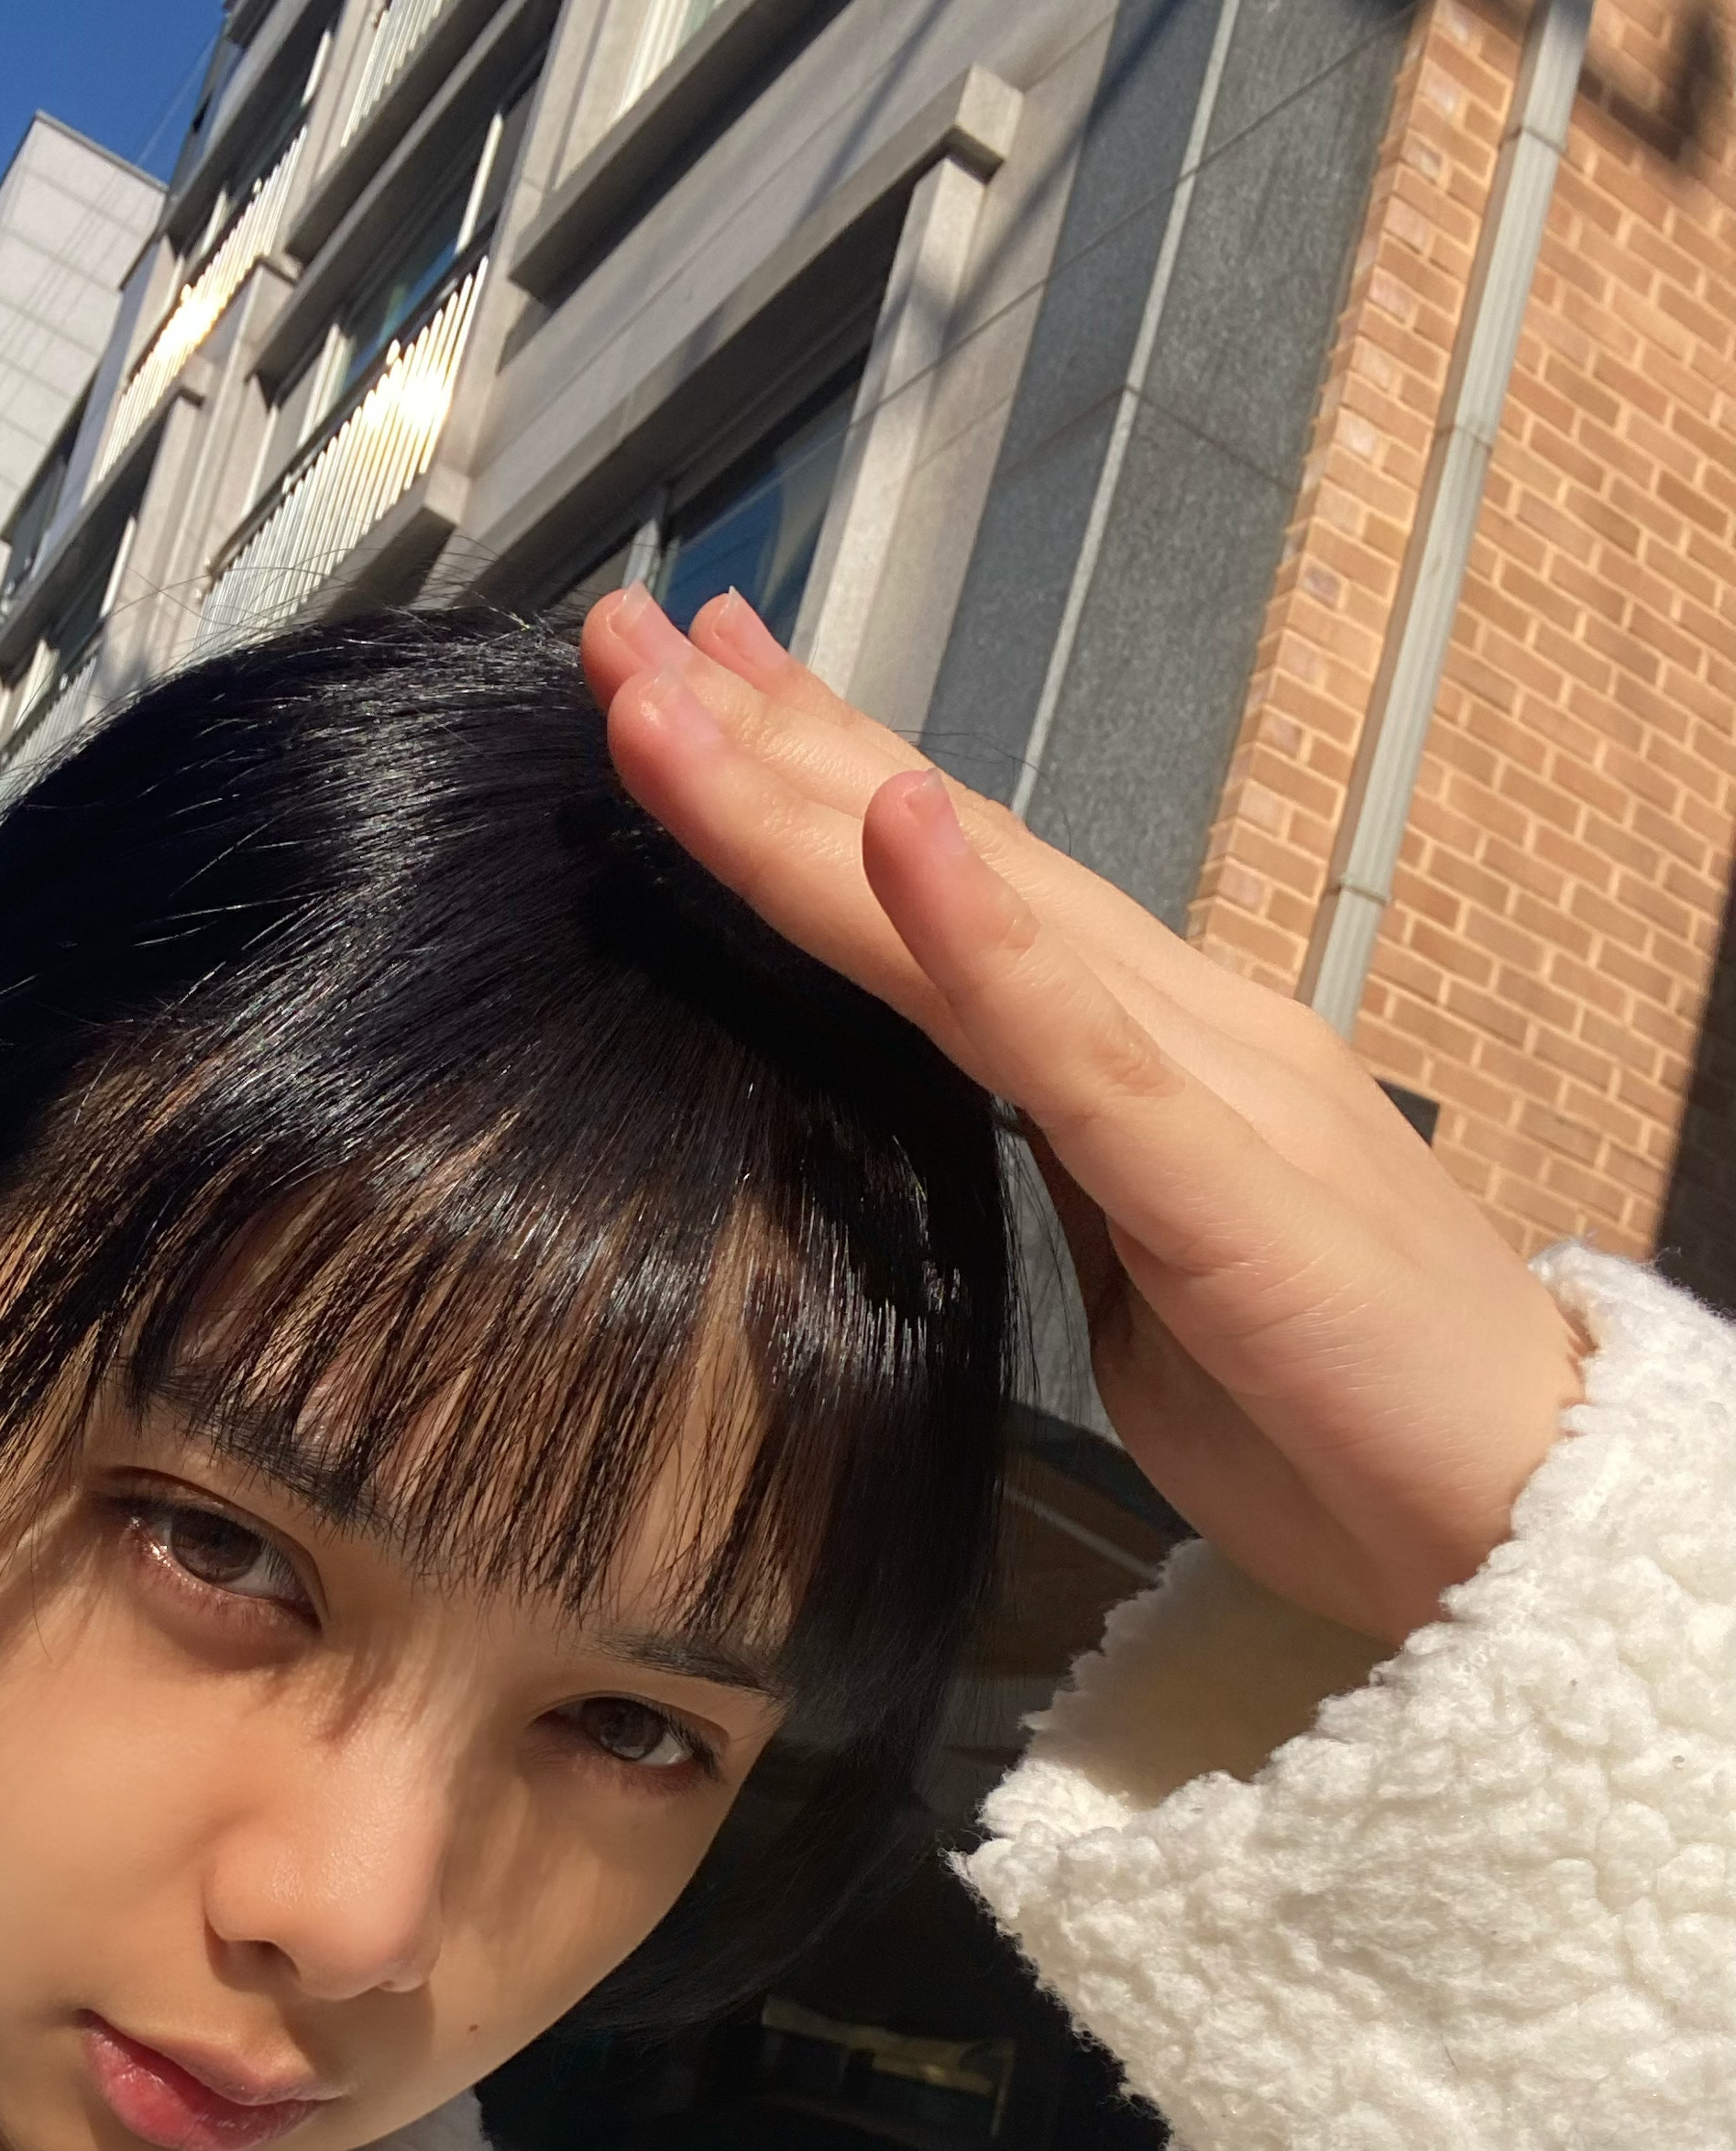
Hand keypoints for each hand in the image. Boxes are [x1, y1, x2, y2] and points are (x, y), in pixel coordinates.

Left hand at [581, 585, 1584, 1646]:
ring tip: (675, 701)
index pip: (965, 879)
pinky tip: (899, 828)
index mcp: (1156, 1054)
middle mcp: (1180, 1029)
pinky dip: (983, 935)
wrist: (1534, 1511)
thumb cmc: (1343, 1413)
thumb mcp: (1159, 1283)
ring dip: (811, 803)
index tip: (692, 688)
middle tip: (616, 639)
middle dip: (766, 746)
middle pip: (947, 854)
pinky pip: (1081, 1050)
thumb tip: (976, 1134)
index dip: (820, 775)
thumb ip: (1074, 1179)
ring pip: (976, 920)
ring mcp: (1211, 1089)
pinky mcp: (1228, 1191)